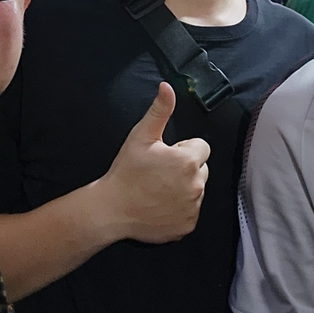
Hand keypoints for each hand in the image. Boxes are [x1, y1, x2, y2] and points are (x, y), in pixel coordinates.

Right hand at [96, 82, 210, 243]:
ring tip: (158, 189)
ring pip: (196, 189)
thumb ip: (159, 110)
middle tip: (160, 173)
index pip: (201, 147)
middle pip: (201, 168)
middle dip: (185, 168)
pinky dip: (180, 208)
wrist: (112, 209)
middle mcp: (196, 184)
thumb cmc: (125, 173)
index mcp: (188, 161)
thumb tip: (168, 88)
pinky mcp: (188, 224)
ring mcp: (193, 207)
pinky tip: (161, 205)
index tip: (164, 156)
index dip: (182, 149)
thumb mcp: (141, 136)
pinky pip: (191, 210)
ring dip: (183, 187)